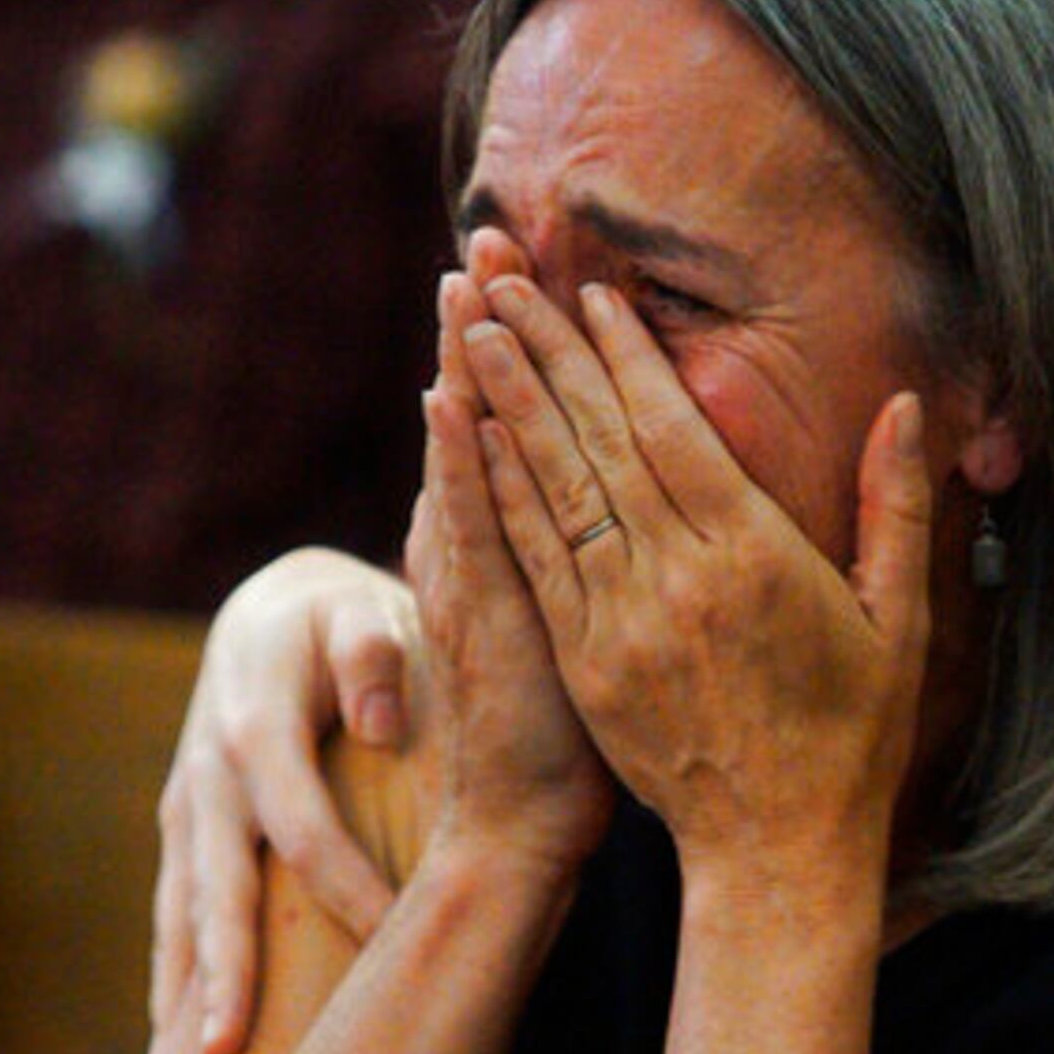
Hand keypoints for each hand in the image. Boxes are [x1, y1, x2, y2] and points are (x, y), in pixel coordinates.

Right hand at [152, 547, 421, 1053]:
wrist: (270, 611)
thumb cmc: (340, 619)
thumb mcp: (361, 611)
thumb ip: (374, 655)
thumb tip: (382, 724)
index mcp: (253, 724)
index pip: (302, 827)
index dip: (348, 887)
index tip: (396, 943)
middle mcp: (206, 775)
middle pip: (217, 886)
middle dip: (224, 970)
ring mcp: (185, 806)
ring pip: (180, 910)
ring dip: (185, 988)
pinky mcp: (182, 829)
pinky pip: (173, 910)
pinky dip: (172, 973)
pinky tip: (173, 1043)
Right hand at [412, 251, 617, 876]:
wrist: (524, 823)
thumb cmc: (569, 729)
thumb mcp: (573, 615)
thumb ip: (575, 541)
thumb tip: (600, 474)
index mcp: (515, 537)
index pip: (509, 416)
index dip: (510, 337)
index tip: (519, 258)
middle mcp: (481, 544)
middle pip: (482, 411)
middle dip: (485, 320)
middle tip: (485, 231)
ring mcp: (475, 579)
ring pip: (470, 453)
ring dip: (466, 365)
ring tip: (464, 280)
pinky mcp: (484, 620)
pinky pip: (470, 531)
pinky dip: (457, 465)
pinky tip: (454, 400)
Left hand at [457, 272, 932, 914]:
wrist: (778, 851)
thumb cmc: (853, 734)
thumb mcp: (899, 619)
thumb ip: (896, 506)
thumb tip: (906, 407)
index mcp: (755, 558)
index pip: (674, 430)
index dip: (628, 356)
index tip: (595, 294)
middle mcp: (677, 580)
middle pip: (601, 442)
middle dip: (550, 354)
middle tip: (507, 282)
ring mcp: (620, 622)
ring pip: (555, 489)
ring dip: (510, 404)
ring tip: (478, 332)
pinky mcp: (583, 661)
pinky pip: (534, 558)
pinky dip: (499, 491)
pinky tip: (474, 439)